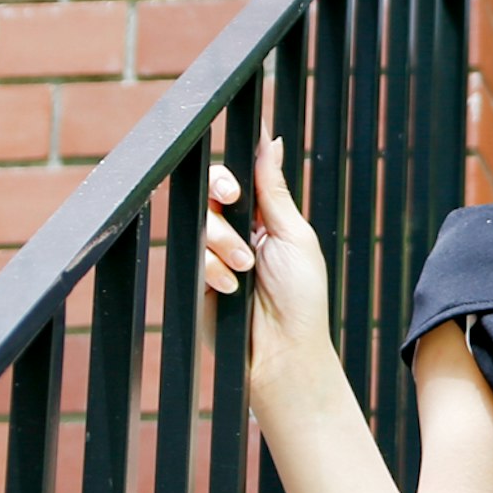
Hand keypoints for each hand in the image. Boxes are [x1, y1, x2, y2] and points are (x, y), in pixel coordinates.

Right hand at [199, 136, 335, 386]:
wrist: (282, 350)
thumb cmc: (301, 296)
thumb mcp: (293, 235)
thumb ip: (273, 189)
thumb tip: (269, 142)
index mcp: (264, 216)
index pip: (238, 178)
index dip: (232, 172)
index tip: (237, 179)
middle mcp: (237, 231)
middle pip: (210, 191)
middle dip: (221, 192)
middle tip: (233, 198)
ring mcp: (214, 255)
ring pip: (200, 221)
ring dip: (223, 241)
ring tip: (245, 267)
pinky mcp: (197, 278)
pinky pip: (191, 256)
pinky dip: (211, 269)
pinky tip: (230, 288)